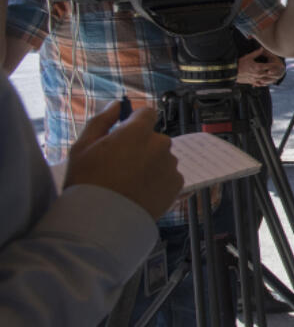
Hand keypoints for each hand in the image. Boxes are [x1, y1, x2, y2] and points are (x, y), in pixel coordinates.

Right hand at [62, 102, 182, 220]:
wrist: (102, 221)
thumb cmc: (88, 182)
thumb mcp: (83, 146)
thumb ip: (102, 120)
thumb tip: (117, 106)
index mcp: (138, 131)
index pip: (147, 113)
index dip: (135, 122)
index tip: (126, 133)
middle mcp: (160, 145)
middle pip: (154, 139)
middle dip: (142, 146)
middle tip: (121, 166)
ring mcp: (170, 165)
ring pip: (162, 158)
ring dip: (151, 165)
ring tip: (130, 183)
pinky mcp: (177, 184)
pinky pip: (169, 176)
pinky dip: (158, 182)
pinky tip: (141, 192)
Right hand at [236, 46, 283, 86]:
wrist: (231, 72)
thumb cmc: (239, 63)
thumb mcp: (248, 57)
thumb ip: (256, 53)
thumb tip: (262, 48)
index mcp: (258, 67)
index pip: (269, 66)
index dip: (275, 65)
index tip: (280, 64)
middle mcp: (258, 74)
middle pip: (269, 74)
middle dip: (275, 72)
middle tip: (280, 71)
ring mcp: (255, 79)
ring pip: (266, 80)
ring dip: (271, 78)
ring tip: (276, 77)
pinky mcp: (252, 82)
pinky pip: (260, 84)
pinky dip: (264, 83)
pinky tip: (266, 82)